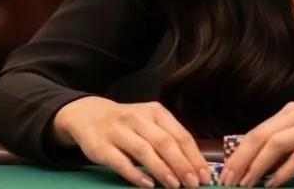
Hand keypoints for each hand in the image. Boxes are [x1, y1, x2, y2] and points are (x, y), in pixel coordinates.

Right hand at [52, 96, 209, 188]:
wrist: (89, 115)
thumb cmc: (129, 123)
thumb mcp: (150, 122)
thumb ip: (169, 138)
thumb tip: (194, 164)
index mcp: (156, 112)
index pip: (180, 135)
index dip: (194, 156)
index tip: (205, 175)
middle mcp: (138, 118)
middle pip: (165, 142)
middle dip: (182, 164)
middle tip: (194, 183)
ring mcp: (119, 131)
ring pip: (144, 150)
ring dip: (161, 169)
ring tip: (175, 185)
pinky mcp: (101, 146)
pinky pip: (120, 161)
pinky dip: (135, 173)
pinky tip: (148, 184)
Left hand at [220, 102, 293, 187]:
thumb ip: (291, 142)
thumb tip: (263, 164)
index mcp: (293, 111)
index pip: (256, 131)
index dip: (237, 153)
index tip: (225, 174)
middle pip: (259, 136)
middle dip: (239, 161)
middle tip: (227, 182)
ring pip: (275, 144)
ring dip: (256, 167)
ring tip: (245, 185)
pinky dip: (282, 172)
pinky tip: (273, 184)